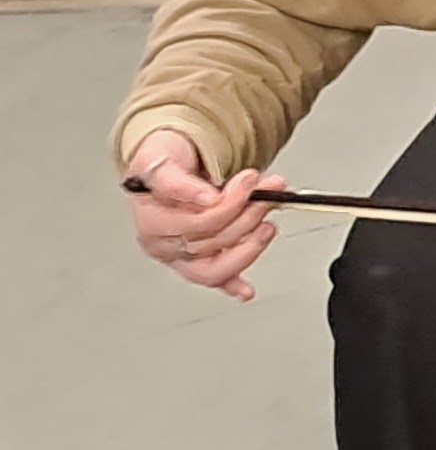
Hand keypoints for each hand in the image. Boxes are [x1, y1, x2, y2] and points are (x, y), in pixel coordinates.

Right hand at [124, 130, 282, 301]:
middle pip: (212, 241)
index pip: (196, 223)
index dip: (228, 204)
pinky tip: (245, 291)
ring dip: (251, 243)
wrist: (166, 164)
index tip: (250, 181)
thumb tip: (207, 199)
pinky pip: (216, 279)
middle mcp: (164, 245)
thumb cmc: (164, 162)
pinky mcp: (197, 262)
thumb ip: (180, 181)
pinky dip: (233, 285)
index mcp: (152, 221)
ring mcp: (180, 257)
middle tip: (268, 188)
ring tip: (269, 217)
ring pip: (218, 264)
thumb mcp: (162, 158)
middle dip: (247, 214)